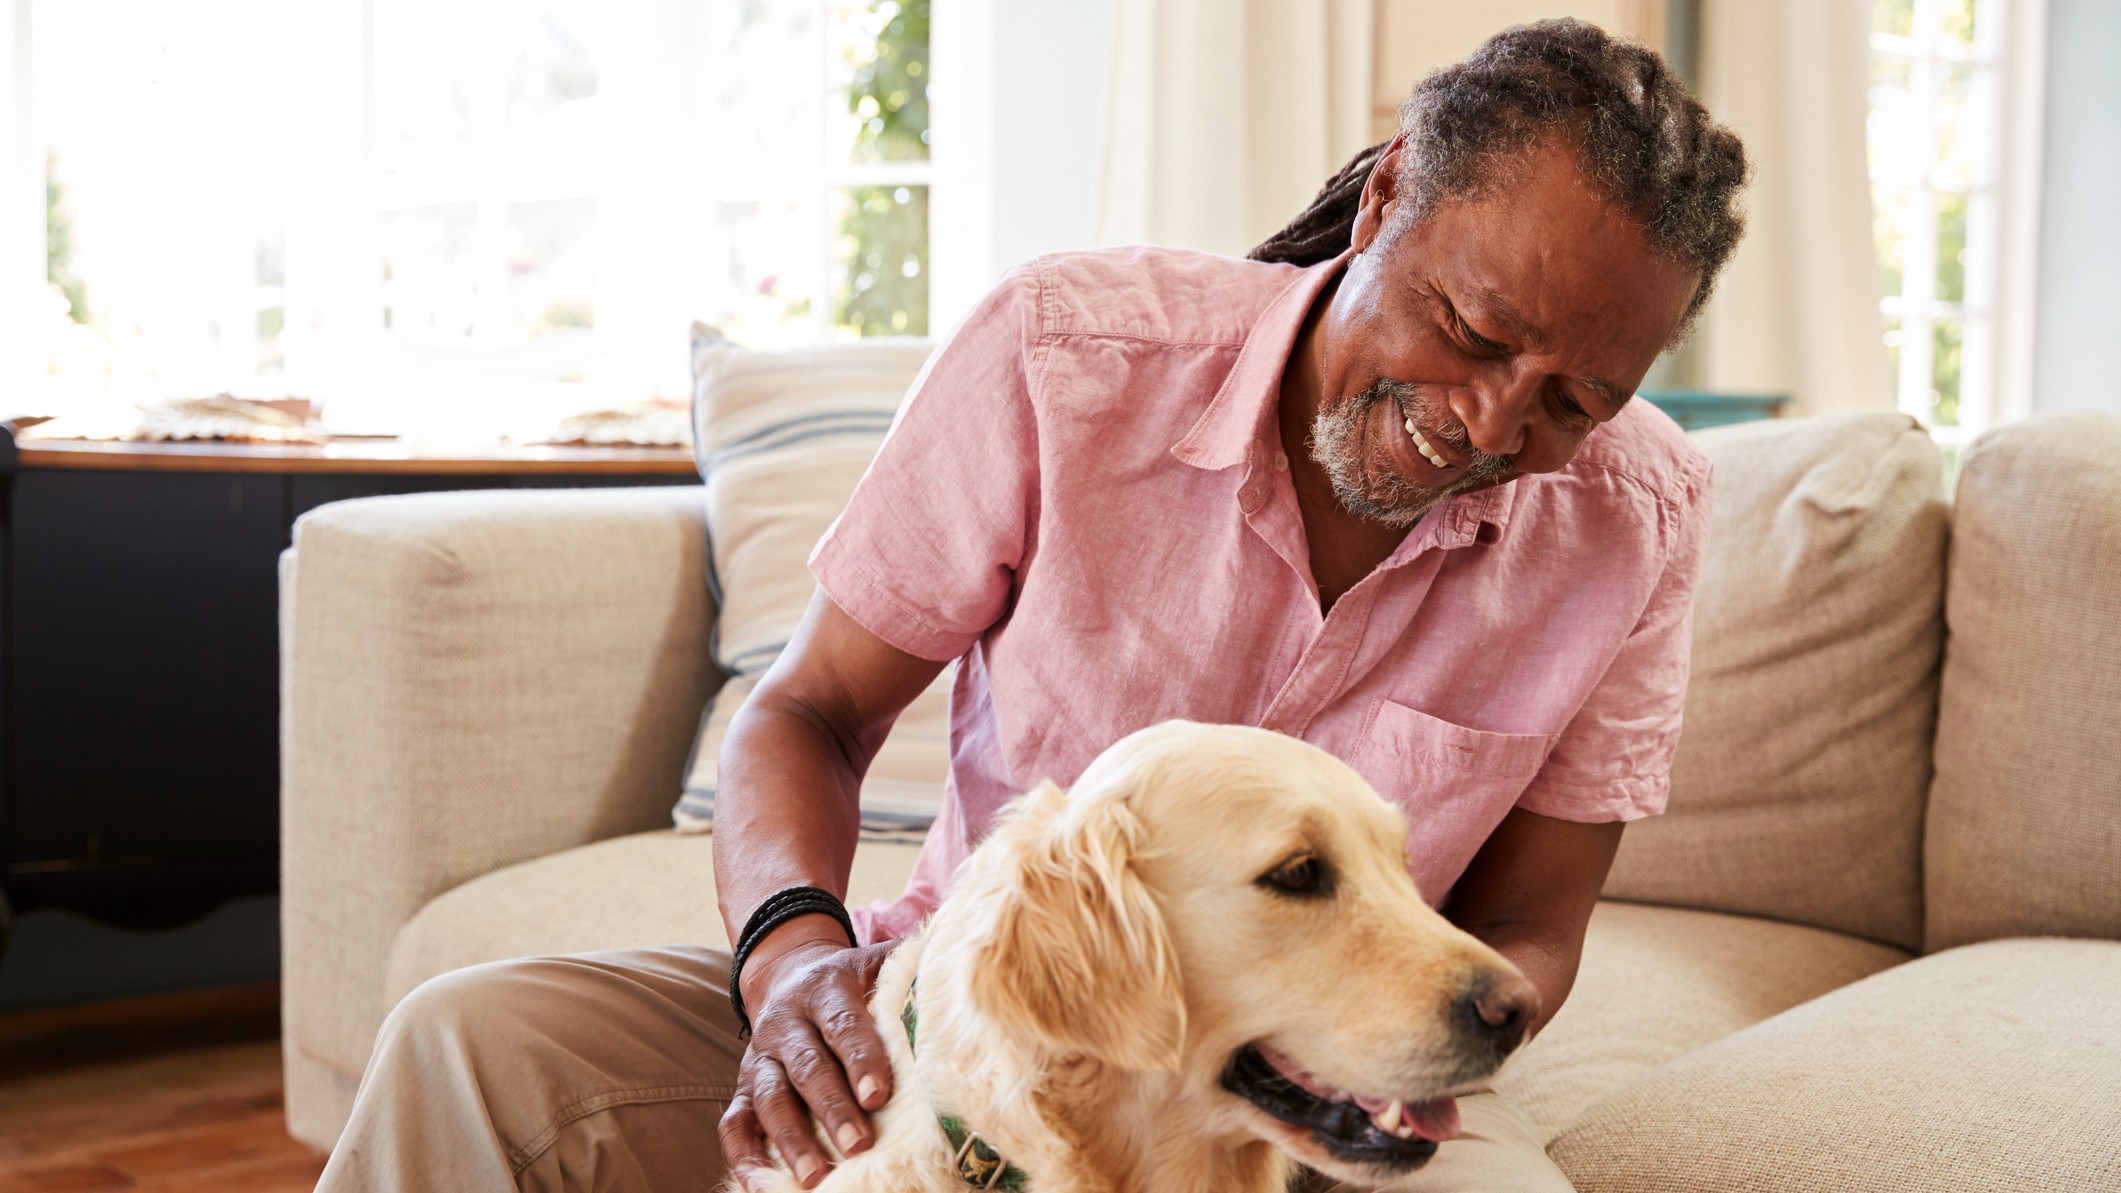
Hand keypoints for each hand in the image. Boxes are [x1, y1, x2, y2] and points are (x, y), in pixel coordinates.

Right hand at [721, 923, 898, 1190]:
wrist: (789, 972)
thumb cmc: (852, 980)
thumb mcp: (877, 962)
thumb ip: (909, 970)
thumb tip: (956, 979)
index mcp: (825, 990)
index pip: (843, 1026)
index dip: (861, 1060)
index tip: (879, 1095)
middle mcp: (786, 1022)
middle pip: (806, 1067)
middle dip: (832, 1108)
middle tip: (858, 1145)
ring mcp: (760, 1057)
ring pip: (769, 1097)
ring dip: (791, 1139)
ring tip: (816, 1178)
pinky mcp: (742, 1086)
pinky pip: (733, 1121)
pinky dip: (744, 1153)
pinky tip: (761, 1183)